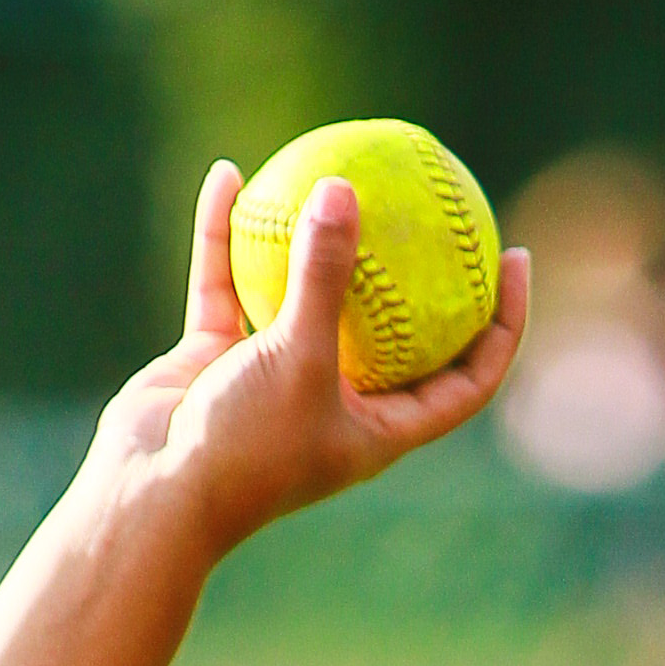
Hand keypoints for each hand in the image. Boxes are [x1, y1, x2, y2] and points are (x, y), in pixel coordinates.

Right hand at [86, 160, 530, 563]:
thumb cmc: (245, 447)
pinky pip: (230, 283)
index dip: (501, 324)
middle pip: (396, 330)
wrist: (152, 494)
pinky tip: (230, 176)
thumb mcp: (297, 358)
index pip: (467, 378)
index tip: (511, 258)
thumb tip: (343, 186)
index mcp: (381, 428)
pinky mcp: (218, 358)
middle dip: (417, 270)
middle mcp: (336, 402)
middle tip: (436, 198)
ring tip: (334, 171)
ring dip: (317, 239)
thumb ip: (323, 275)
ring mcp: (275, 377)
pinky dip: (228, 237)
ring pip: (306, 295)